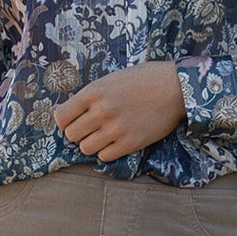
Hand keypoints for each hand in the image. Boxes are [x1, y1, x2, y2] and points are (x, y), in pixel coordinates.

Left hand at [55, 59, 185, 160]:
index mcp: (93, 92)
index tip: (74, 120)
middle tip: (91, 128)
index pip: (61, 117)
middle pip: (71, 135)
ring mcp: (116, 129)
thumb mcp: (111, 79)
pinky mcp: (130, 143)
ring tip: (104, 135)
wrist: (176, 88)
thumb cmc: (144, 79)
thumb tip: (73, 113)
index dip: (65, 121)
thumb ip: (91, 96)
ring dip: (92, 143)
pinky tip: (116, 141)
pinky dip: (107, 151)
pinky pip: (105, 156)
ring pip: (85, 148)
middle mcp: (101, 111)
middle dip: (79, 133)